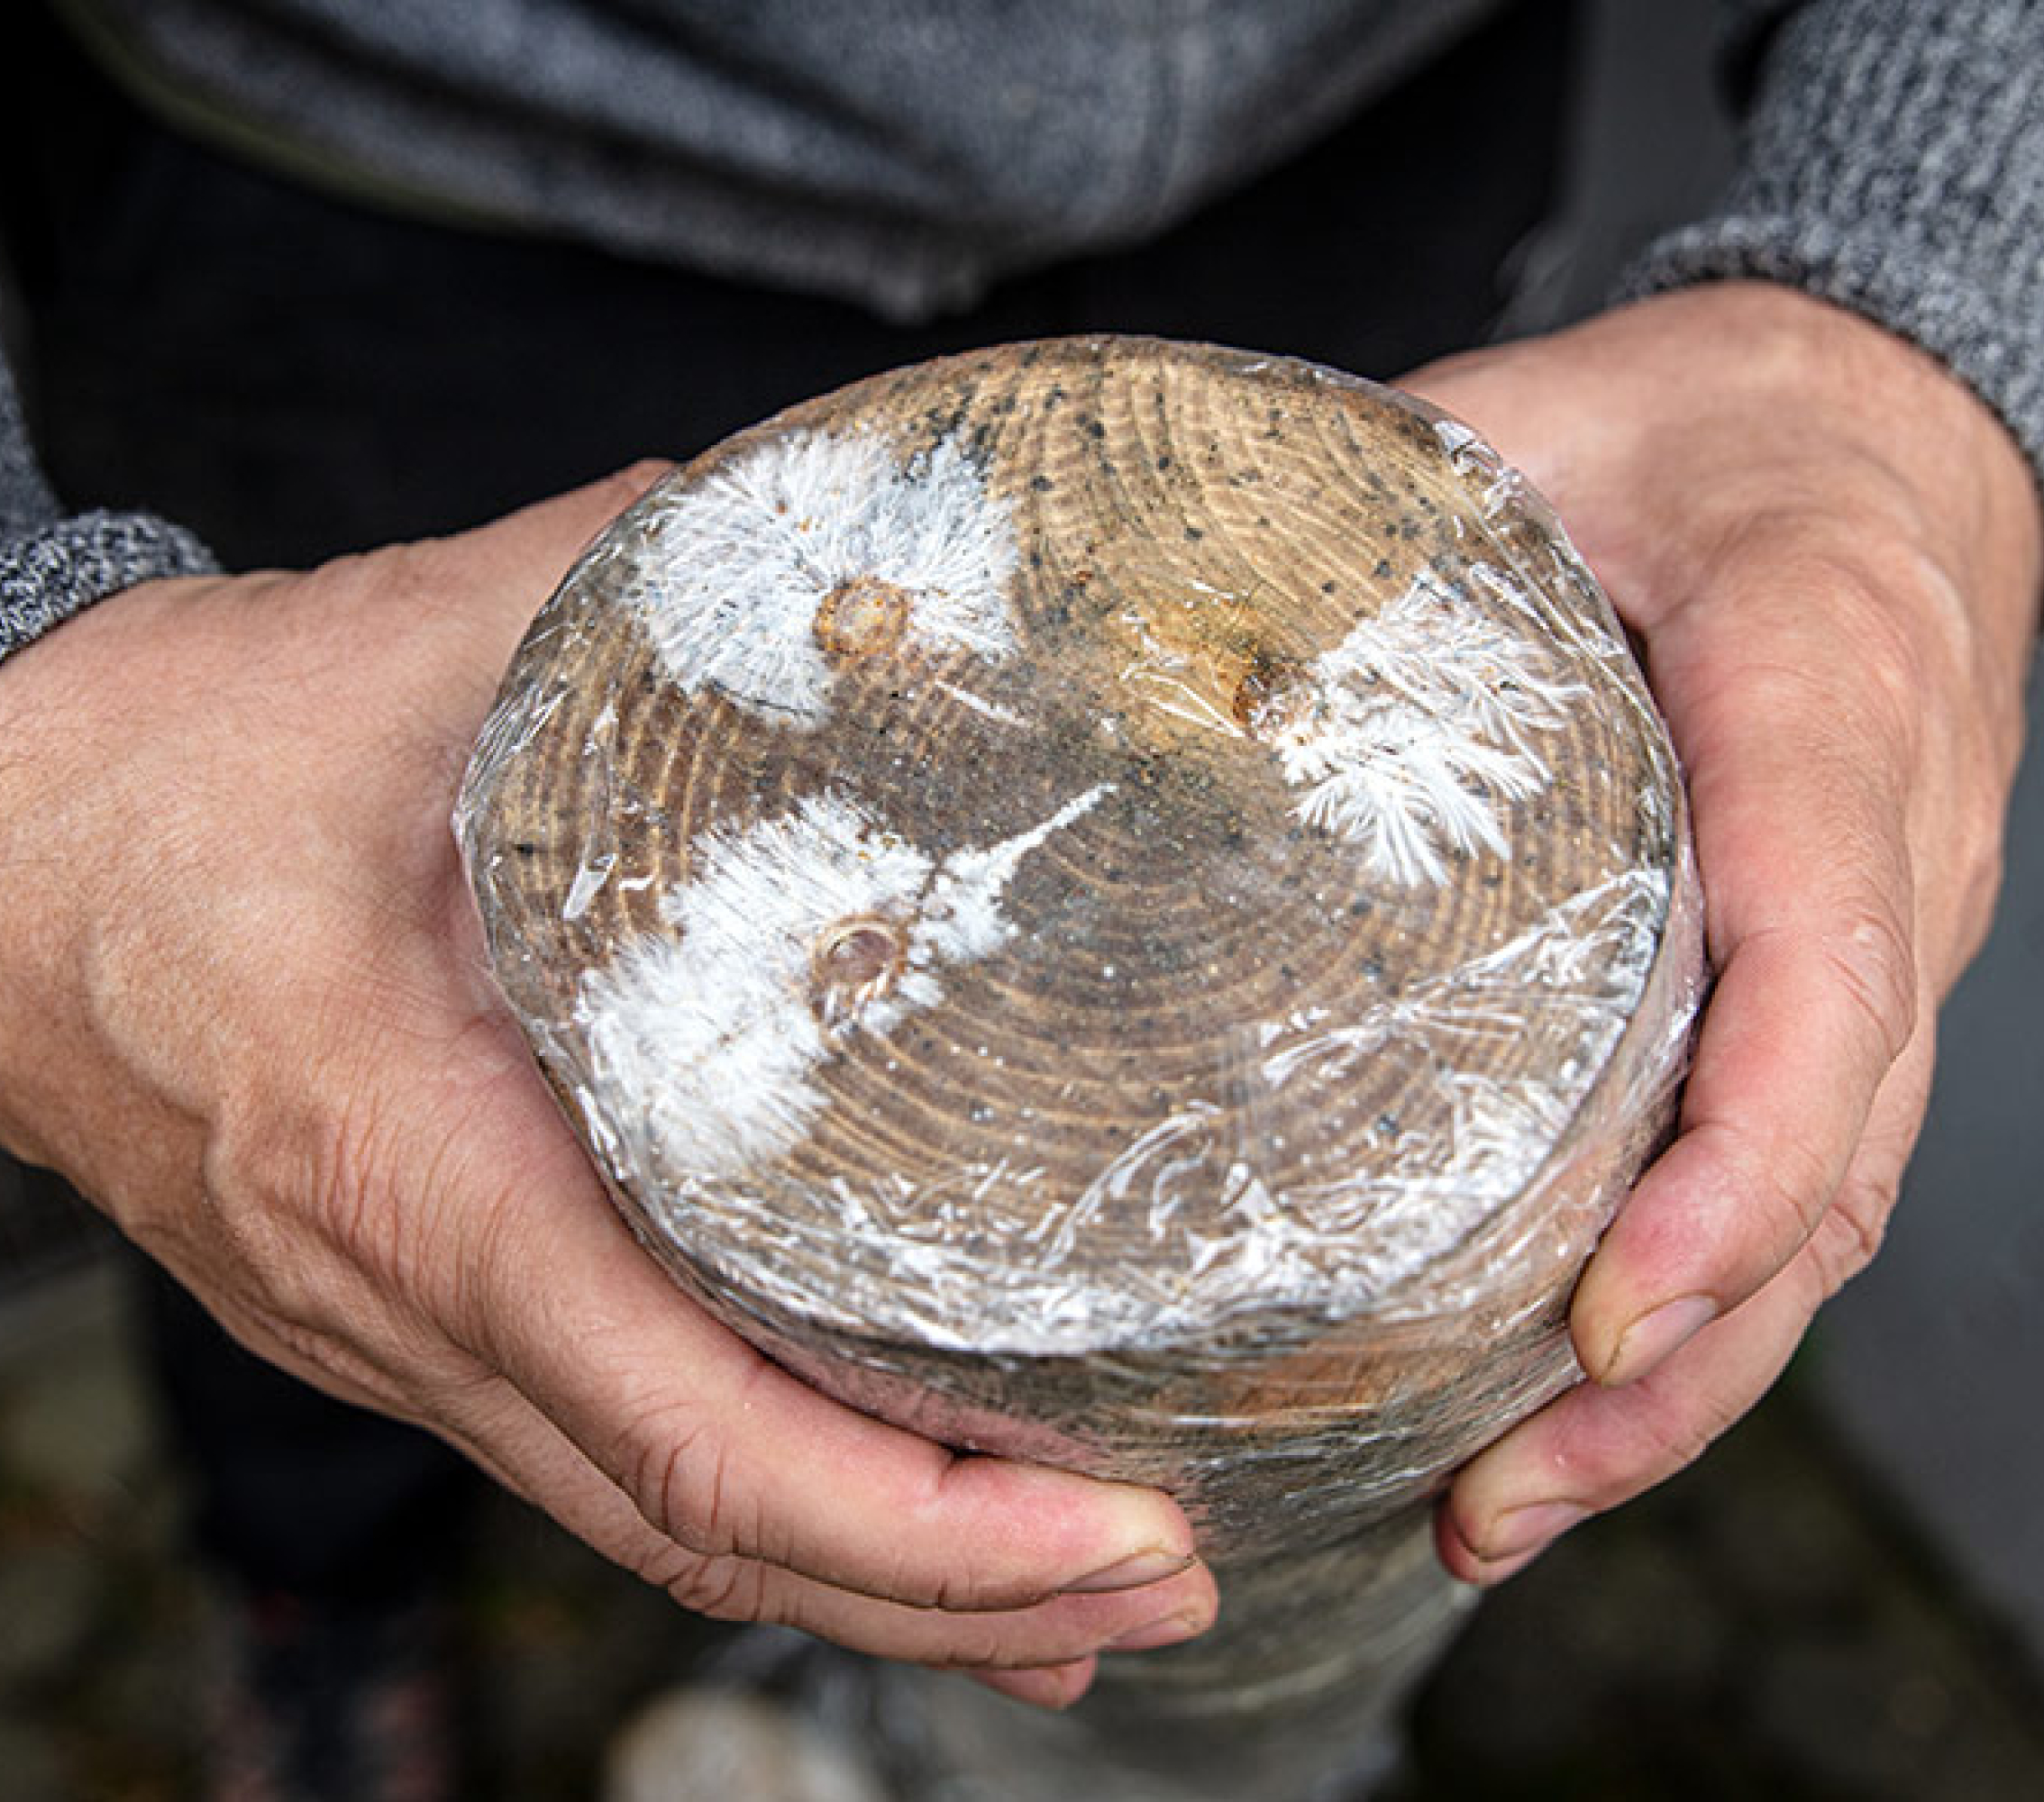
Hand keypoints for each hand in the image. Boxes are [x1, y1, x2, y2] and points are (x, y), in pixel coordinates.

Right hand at [0, 470, 1212, 1706]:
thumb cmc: (177, 773)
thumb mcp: (413, 654)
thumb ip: (633, 596)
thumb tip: (857, 552)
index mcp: (420, 1165)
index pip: (689, 1427)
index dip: (915, 1522)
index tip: (1104, 1533)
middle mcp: (416, 1305)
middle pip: (704, 1535)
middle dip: (954, 1594)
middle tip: (1168, 1582)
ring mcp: (408, 1341)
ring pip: (660, 1532)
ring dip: (879, 1589)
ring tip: (1084, 1597)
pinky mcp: (418, 1321)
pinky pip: (612, 1466)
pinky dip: (772, 1521)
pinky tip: (896, 1528)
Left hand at [1399, 283, 2043, 1580]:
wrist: (1875, 435)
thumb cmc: (1714, 430)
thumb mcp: (1549, 424)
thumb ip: (1383, 513)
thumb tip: (1152, 610)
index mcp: (1827, 709)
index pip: (1827, 965)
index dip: (1733, 1162)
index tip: (1605, 1307)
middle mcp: (1886, 863)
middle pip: (1825, 1164)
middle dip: (1677, 1356)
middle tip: (1500, 1489)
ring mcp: (1873, 944)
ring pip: (1816, 1207)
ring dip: (1680, 1381)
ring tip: (1506, 1504)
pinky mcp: (1822, 986)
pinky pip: (1785, 1166)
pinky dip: (1690, 1301)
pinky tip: (1563, 1392)